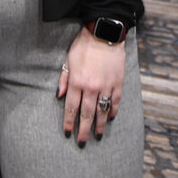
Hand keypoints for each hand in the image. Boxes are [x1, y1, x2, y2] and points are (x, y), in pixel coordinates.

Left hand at [57, 25, 124, 145]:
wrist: (104, 34)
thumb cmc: (83, 46)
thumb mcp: (68, 60)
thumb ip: (64, 79)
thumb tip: (59, 96)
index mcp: (77, 82)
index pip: (71, 108)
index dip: (69, 122)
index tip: (67, 133)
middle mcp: (91, 88)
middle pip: (86, 115)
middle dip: (83, 130)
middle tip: (81, 143)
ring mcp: (106, 87)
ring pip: (102, 112)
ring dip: (99, 126)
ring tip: (97, 136)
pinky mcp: (118, 84)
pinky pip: (115, 103)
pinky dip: (113, 112)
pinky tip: (110, 118)